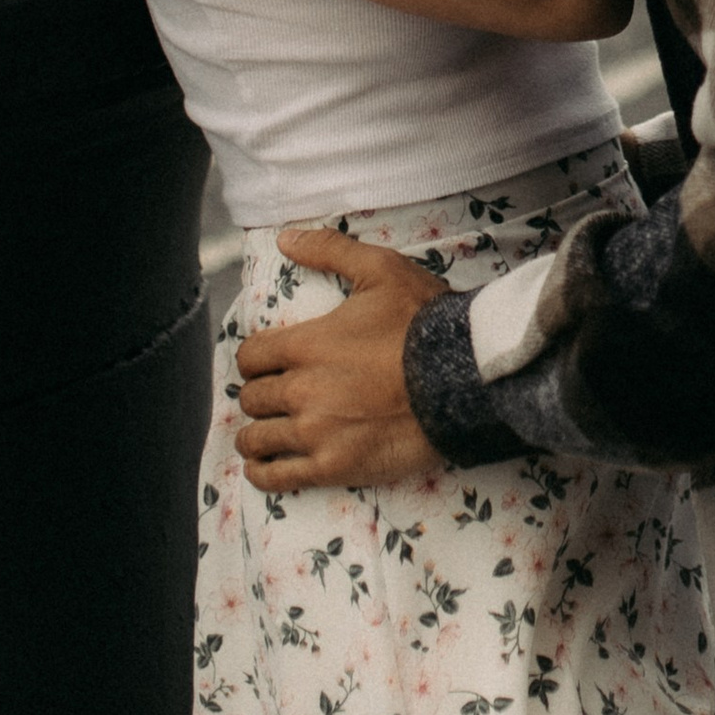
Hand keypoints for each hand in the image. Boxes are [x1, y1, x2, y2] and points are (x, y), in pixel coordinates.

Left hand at [233, 228, 450, 491]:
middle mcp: (301, 389)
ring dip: (257, 433)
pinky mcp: (333, 466)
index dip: (256, 358)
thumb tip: (285, 237)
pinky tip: (264, 468)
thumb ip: (329, 249)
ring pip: (258, 438)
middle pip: (252, 397)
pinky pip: (278, 477)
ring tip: (265, 432)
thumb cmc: (423, 321)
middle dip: (260, 394)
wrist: (463, 376)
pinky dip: (264, 473)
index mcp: (306, 344)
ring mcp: (315, 432)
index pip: (250, 356)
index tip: (268, 363)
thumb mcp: (381, 269)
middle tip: (275, 395)